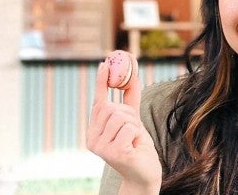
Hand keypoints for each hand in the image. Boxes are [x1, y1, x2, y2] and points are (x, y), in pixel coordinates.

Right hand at [87, 61, 161, 193]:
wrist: (144, 174)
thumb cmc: (137, 147)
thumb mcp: (133, 121)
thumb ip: (130, 102)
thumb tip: (132, 77)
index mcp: (94, 131)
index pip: (97, 103)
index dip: (101, 82)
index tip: (105, 63)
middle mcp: (92, 139)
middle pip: (111, 107)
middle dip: (128, 113)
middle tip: (133, 128)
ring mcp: (101, 148)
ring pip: (121, 117)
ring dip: (134, 124)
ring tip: (134, 139)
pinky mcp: (114, 152)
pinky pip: (129, 128)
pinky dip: (137, 134)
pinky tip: (135, 146)